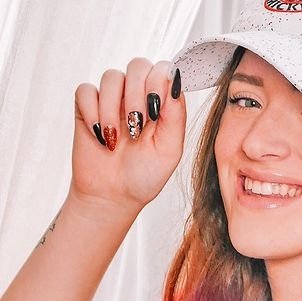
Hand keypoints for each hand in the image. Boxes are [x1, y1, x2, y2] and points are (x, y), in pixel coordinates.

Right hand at [70, 58, 186, 215]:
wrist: (114, 195)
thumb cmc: (145, 175)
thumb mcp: (170, 149)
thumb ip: (175, 114)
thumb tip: (174, 79)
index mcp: (162, 105)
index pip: (163, 70)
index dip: (159, 82)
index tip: (155, 111)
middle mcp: (138, 96)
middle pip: (138, 65)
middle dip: (137, 94)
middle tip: (136, 126)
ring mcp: (112, 100)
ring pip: (111, 77)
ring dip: (114, 109)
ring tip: (116, 139)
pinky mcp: (87, 106)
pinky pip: (86, 91)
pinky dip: (92, 113)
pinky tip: (100, 135)